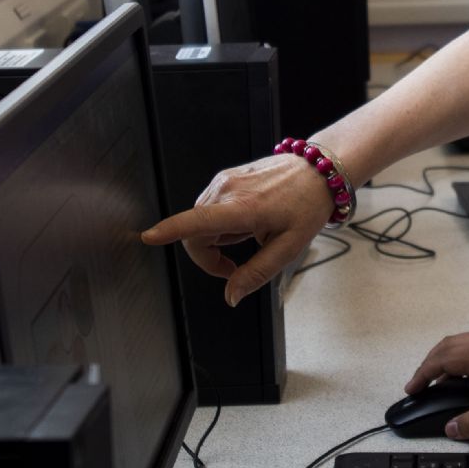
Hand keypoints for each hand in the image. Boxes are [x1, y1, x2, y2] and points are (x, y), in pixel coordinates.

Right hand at [139, 152, 337, 306]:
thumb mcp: (289, 248)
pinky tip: (245, 221)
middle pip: (194, 233)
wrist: (318, 172)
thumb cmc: (307, 205)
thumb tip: (231, 295)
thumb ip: (257, 273)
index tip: (149, 237)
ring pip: (200, 222)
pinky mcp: (225, 177)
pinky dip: (220, 223)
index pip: (196, 220)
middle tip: (234, 267)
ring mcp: (224, 181)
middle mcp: (228, 189)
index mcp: (244, 207)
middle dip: (207, 257)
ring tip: (248, 235)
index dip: (169, 230)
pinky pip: (209, 208)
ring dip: (216, 239)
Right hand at [404, 333, 468, 438]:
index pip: (444, 358)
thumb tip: (449, 428)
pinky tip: (463, 381)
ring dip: (445, 360)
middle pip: (450, 345)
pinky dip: (461, 361)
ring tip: (436, 383)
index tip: (411, 389)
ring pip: (464, 344)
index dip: (424, 374)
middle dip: (430, 364)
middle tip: (419, 385)